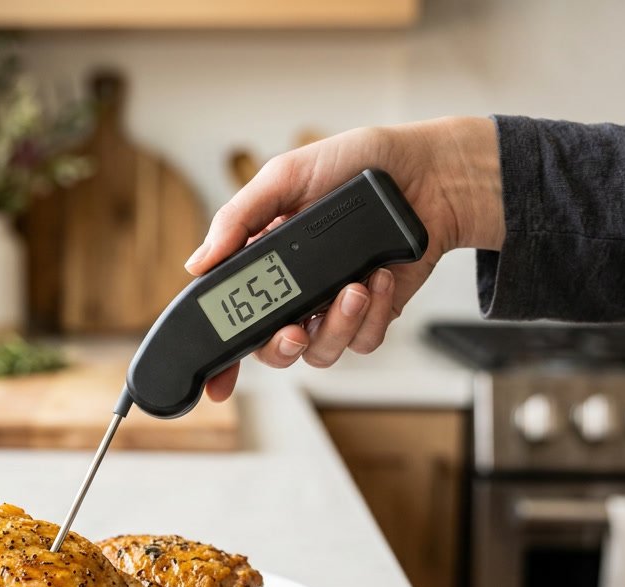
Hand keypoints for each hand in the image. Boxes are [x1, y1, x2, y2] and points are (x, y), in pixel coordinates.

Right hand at [190, 116, 504, 401]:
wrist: (428, 173)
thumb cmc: (357, 164)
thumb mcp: (285, 177)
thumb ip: (238, 219)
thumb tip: (197, 264)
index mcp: (265, 261)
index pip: (233, 317)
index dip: (221, 357)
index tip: (215, 383)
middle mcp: (295, 292)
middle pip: (272, 350)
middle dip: (281, 348)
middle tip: (294, 331)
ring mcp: (333, 307)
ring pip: (320, 353)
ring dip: (337, 325)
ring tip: (355, 288)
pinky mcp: (373, 314)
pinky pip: (363, 342)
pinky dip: (374, 315)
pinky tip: (381, 278)